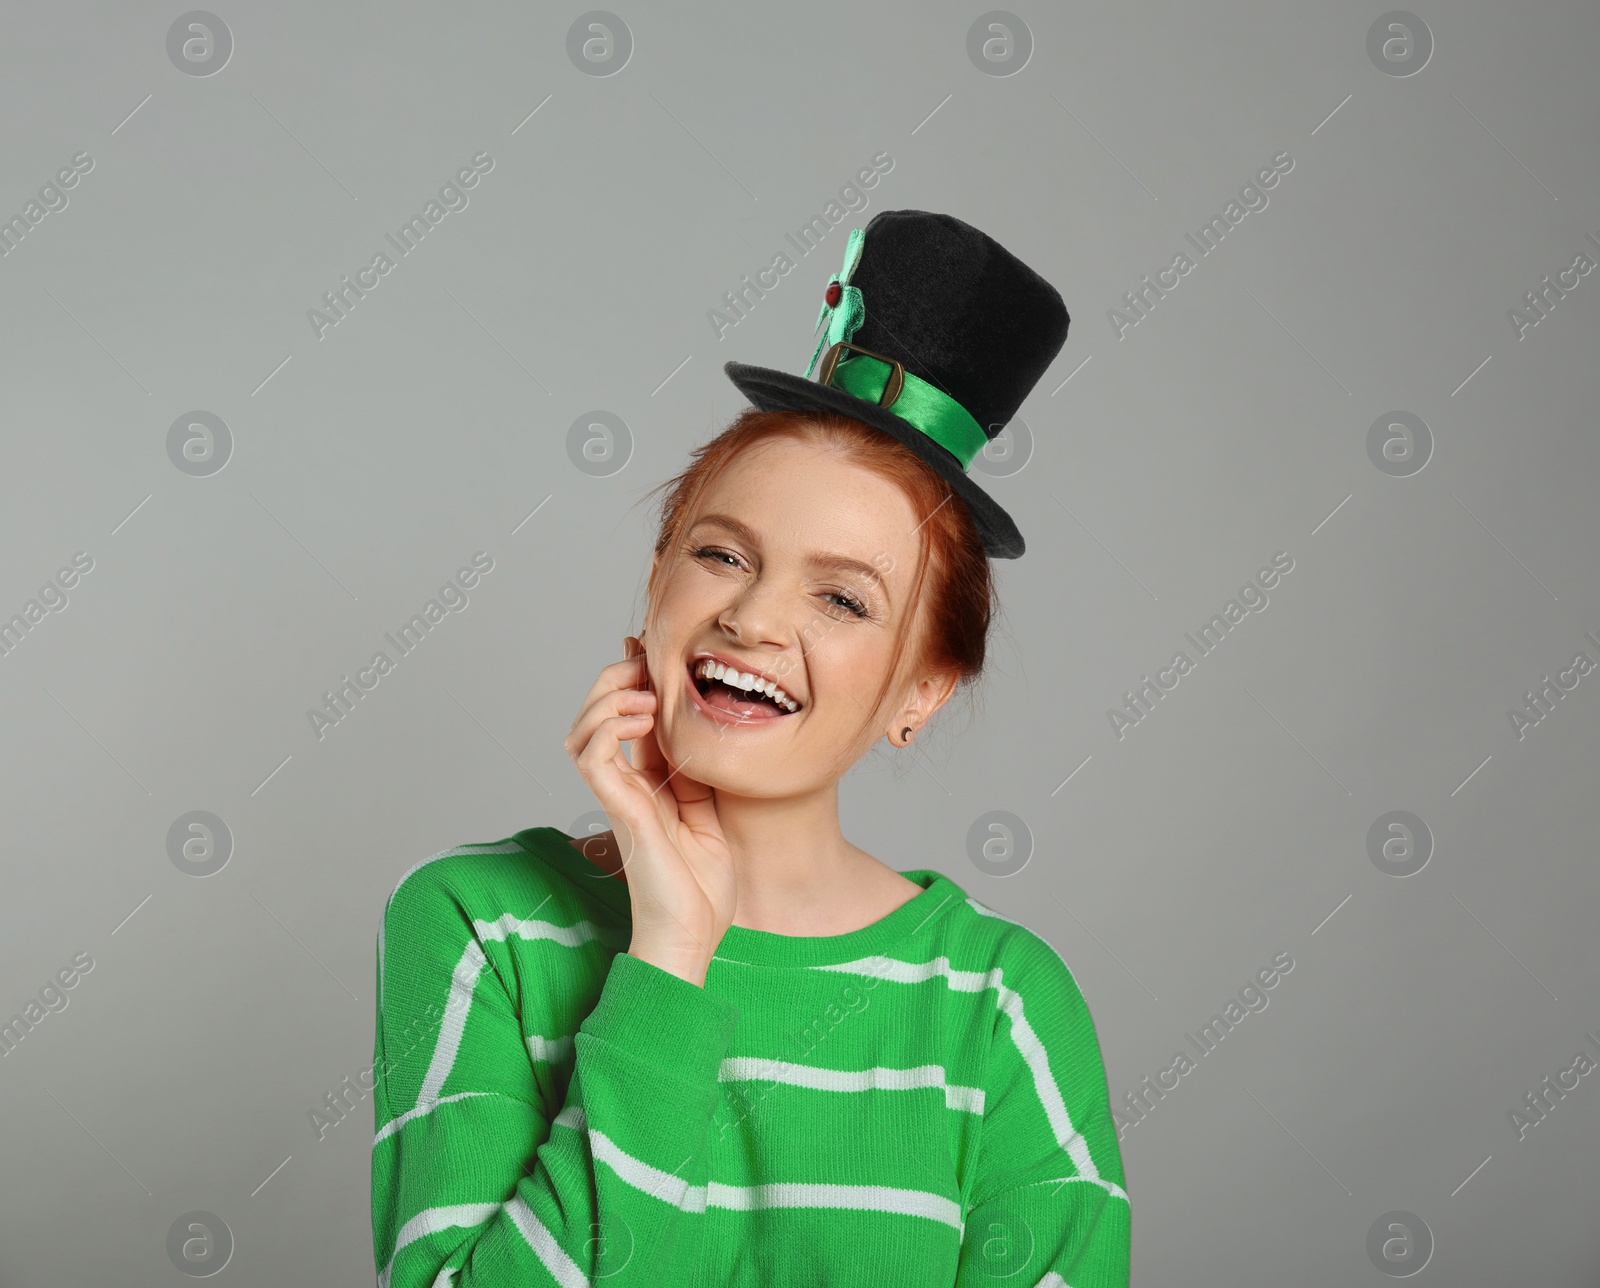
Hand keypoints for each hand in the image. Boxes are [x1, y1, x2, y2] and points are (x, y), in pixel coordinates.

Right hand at [564, 635, 736, 985]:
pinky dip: (610, 725)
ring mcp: (617, 795)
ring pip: (583, 728)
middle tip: (647, 662)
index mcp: (647, 781)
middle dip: (616, 677)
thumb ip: (698, 770)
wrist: (694, 934)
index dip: (634, 676)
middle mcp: (625, 784)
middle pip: (595, 714)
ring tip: (645, 693)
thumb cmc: (702, 886)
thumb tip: (698, 725)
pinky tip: (642, 720)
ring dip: (609, 697)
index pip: (627, 715)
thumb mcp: (711, 810)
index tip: (652, 647)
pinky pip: (592, 754)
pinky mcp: (619, 808)